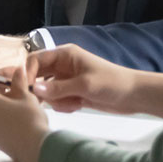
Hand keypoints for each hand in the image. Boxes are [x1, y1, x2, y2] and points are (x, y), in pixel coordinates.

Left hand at [0, 75, 51, 161]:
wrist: (35, 147)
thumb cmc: (29, 118)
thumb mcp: (25, 96)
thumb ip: (19, 82)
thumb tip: (19, 70)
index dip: (2, 76)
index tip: (14, 75)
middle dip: (3, 90)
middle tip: (19, 88)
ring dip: (4, 104)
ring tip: (22, 102)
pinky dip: (4, 117)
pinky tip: (19, 117)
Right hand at [24, 44, 142, 114]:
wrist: (134, 96)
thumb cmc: (112, 83)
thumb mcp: (84, 85)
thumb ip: (58, 88)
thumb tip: (34, 90)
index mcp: (65, 55)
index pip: (35, 60)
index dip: (28, 74)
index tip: (28, 90)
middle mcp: (62, 66)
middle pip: (38, 76)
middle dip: (42, 90)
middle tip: (46, 102)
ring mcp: (66, 80)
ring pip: (46, 91)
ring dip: (57, 100)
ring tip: (74, 103)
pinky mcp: (71, 93)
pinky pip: (57, 101)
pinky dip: (64, 106)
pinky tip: (79, 106)